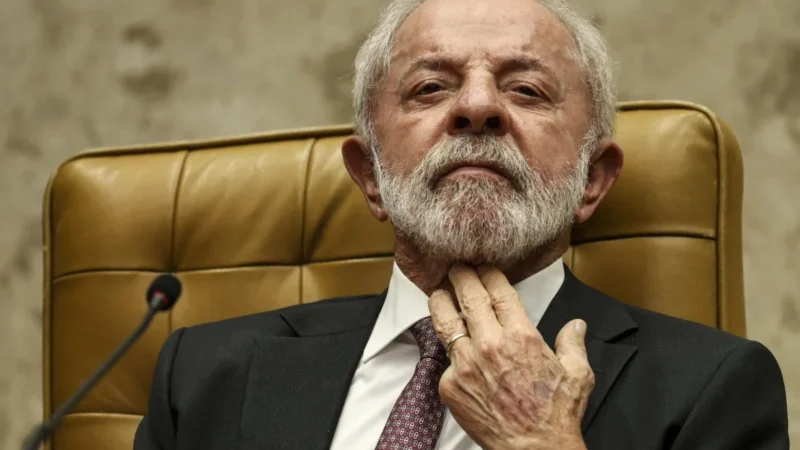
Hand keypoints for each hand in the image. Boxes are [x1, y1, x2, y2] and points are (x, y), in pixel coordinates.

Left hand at [428, 264, 593, 449]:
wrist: (534, 449)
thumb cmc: (555, 415)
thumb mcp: (577, 374)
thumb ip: (574, 343)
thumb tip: (576, 325)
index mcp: (521, 336)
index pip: (498, 291)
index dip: (488, 274)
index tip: (483, 267)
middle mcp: (490, 345)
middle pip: (468, 297)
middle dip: (461, 277)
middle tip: (457, 268)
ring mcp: (466, 365)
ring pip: (446, 323)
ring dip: (441, 302)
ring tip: (439, 292)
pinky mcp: (451, 385)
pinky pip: (446, 360)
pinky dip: (450, 352)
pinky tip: (452, 347)